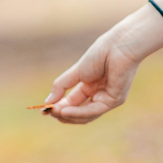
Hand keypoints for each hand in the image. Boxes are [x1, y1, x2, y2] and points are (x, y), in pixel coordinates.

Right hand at [45, 5, 162, 123]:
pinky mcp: (114, 100)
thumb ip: (61, 87)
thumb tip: (47, 102)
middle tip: (48, 113)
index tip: (43, 110)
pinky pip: (94, 111)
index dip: (58, 108)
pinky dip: (78, 112)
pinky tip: (65, 111)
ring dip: (69, 116)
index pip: (73, 103)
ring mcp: (108, 99)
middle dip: (63, 114)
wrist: (118, 46)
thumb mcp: (76, 72)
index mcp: (91, 87)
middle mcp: (100, 95)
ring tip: (54, 112)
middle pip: (79, 113)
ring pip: (86, 116)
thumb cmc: (100, 54)